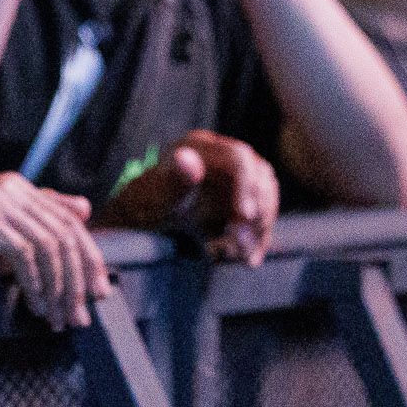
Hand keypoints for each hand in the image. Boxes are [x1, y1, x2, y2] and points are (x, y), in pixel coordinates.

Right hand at [0, 174, 109, 328]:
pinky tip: (34, 303)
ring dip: (57, 288)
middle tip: (79, 317)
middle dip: (77, 281)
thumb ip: (38, 213)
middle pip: (64, 235)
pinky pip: (22, 253)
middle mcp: (11, 187)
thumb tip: (83, 209)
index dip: (89, 259)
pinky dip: (34, 282)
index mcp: (18, 187)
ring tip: (55, 318)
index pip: (69, 222)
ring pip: (48, 246)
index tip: (99, 293)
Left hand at [100, 130, 278, 263]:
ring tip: (241, 254)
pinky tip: (248, 259)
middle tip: (240, 243)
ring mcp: (234, 177)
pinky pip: (260, 216)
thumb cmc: (145, 204)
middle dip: (257, 211)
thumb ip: (175, 180)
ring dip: (259, 228)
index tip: (244, 216)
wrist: (141, 221)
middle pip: (260, 178)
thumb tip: (187, 158)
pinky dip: (258, 238)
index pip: (239, 158)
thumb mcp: (156, 196)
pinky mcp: (240, 199)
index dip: (247, 186)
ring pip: (265, 198)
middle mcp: (221, 156)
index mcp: (200, 146)